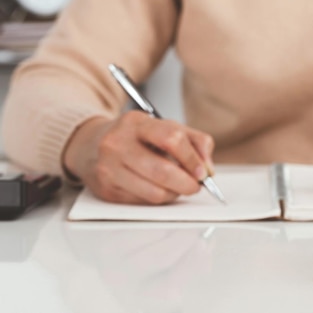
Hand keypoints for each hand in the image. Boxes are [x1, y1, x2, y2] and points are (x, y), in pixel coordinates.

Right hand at [62, 111, 214, 203]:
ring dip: (174, 194)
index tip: (204, 172)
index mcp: (136, 123)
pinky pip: (142, 202)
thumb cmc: (136, 137)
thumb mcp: (165, 127)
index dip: (193, 159)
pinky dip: (158, 199)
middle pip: (163, 171)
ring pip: (154, 192)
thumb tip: (208, 168)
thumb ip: (195, 141)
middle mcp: (117, 144)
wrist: (91, 145)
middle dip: (187, 183)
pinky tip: (158, 188)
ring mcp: (109, 168)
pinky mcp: (106, 190)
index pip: (172, 139)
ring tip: (177, 187)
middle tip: (195, 186)